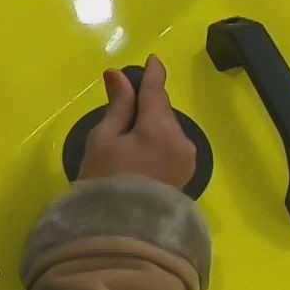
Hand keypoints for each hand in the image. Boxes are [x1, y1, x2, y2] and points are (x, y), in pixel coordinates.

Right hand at [77, 55, 196, 191]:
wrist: (125, 231)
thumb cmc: (105, 180)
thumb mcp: (103, 139)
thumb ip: (117, 106)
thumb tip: (119, 75)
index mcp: (159, 127)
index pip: (156, 91)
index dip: (153, 74)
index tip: (153, 59)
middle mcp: (180, 139)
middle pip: (162, 111)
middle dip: (146, 103)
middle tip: (123, 101)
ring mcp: (186, 159)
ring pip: (167, 129)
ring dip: (151, 124)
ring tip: (128, 133)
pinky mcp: (186, 175)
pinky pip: (171, 146)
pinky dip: (157, 140)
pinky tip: (141, 150)